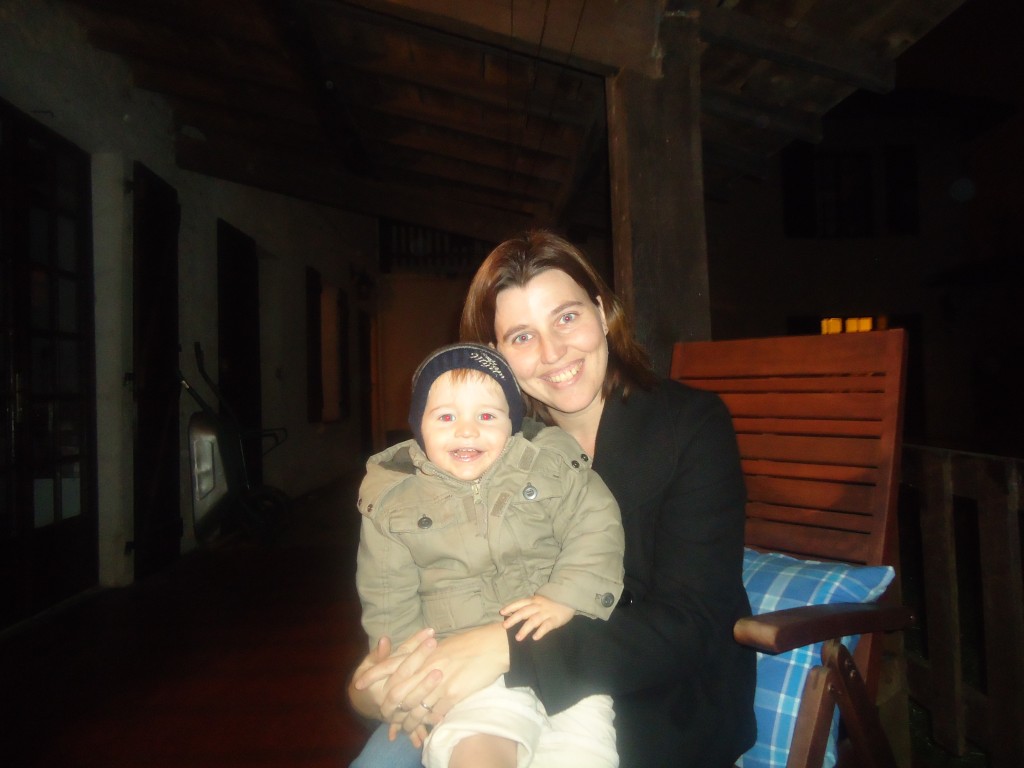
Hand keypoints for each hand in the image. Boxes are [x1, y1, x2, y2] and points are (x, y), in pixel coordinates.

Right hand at [349, 628, 438, 720]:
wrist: (365, 705)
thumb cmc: (366, 680)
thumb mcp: (367, 666)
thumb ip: (377, 655)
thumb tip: (385, 639)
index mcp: (376, 684)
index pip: (395, 663)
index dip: (412, 648)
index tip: (430, 635)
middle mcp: (385, 699)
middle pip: (403, 680)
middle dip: (419, 660)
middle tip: (435, 645)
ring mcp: (395, 712)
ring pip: (410, 701)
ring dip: (425, 688)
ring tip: (441, 672)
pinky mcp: (404, 722)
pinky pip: (418, 721)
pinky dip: (429, 717)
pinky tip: (442, 710)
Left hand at [353, 623, 509, 735]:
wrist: (491, 647)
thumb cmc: (468, 644)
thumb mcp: (441, 646)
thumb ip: (424, 656)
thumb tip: (411, 663)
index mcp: (422, 653)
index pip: (390, 664)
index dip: (372, 675)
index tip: (358, 684)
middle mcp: (426, 667)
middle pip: (398, 693)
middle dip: (389, 709)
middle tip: (385, 718)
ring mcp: (439, 682)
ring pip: (415, 708)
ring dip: (408, 722)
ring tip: (405, 730)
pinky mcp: (453, 694)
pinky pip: (435, 714)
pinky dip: (429, 723)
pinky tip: (428, 727)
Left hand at [501, 594, 573, 639]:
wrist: (568, 598)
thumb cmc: (549, 602)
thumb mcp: (538, 601)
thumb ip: (528, 606)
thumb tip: (512, 613)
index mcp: (533, 600)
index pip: (520, 603)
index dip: (511, 607)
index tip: (501, 612)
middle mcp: (538, 606)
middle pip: (524, 612)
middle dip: (514, 619)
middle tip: (504, 626)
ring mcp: (546, 613)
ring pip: (534, 620)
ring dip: (525, 629)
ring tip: (518, 638)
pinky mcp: (555, 620)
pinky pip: (546, 626)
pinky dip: (540, 632)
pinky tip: (535, 638)